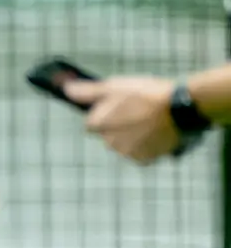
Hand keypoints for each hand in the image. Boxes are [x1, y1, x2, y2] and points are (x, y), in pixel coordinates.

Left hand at [61, 76, 183, 164]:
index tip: (123, 105)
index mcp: (97, 125)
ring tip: (151, 121)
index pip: (92, 123)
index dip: (107, 113)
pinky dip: (147, 145)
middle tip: (140, 111)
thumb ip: (87, 92)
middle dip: (120, 126)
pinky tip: (157, 132)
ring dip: (133, 136)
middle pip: (109, 135)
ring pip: (125, 145)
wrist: (181, 109)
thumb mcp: (114, 87)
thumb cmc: (147, 94)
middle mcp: (108, 143)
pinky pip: (140, 154)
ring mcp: (126, 153)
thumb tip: (66, 90)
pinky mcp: (143, 160)